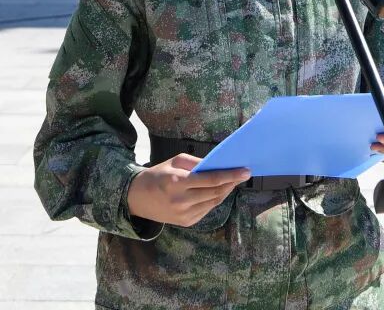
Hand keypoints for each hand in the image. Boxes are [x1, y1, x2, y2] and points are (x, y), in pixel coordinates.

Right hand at [127, 153, 250, 226]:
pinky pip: (207, 210)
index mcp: (178, 182)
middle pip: (215, 192)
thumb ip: (196, 162)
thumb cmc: (157, 175)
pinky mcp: (186, 223)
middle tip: (243, 174)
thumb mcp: (174, 161)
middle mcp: (181, 200)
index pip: (211, 179)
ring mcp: (184, 214)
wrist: (137, 198)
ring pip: (214, 203)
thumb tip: (217, 164)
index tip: (245, 171)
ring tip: (233, 181)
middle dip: (232, 183)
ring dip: (226, 192)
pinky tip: (220, 191)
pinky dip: (216, 200)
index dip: (230, 175)